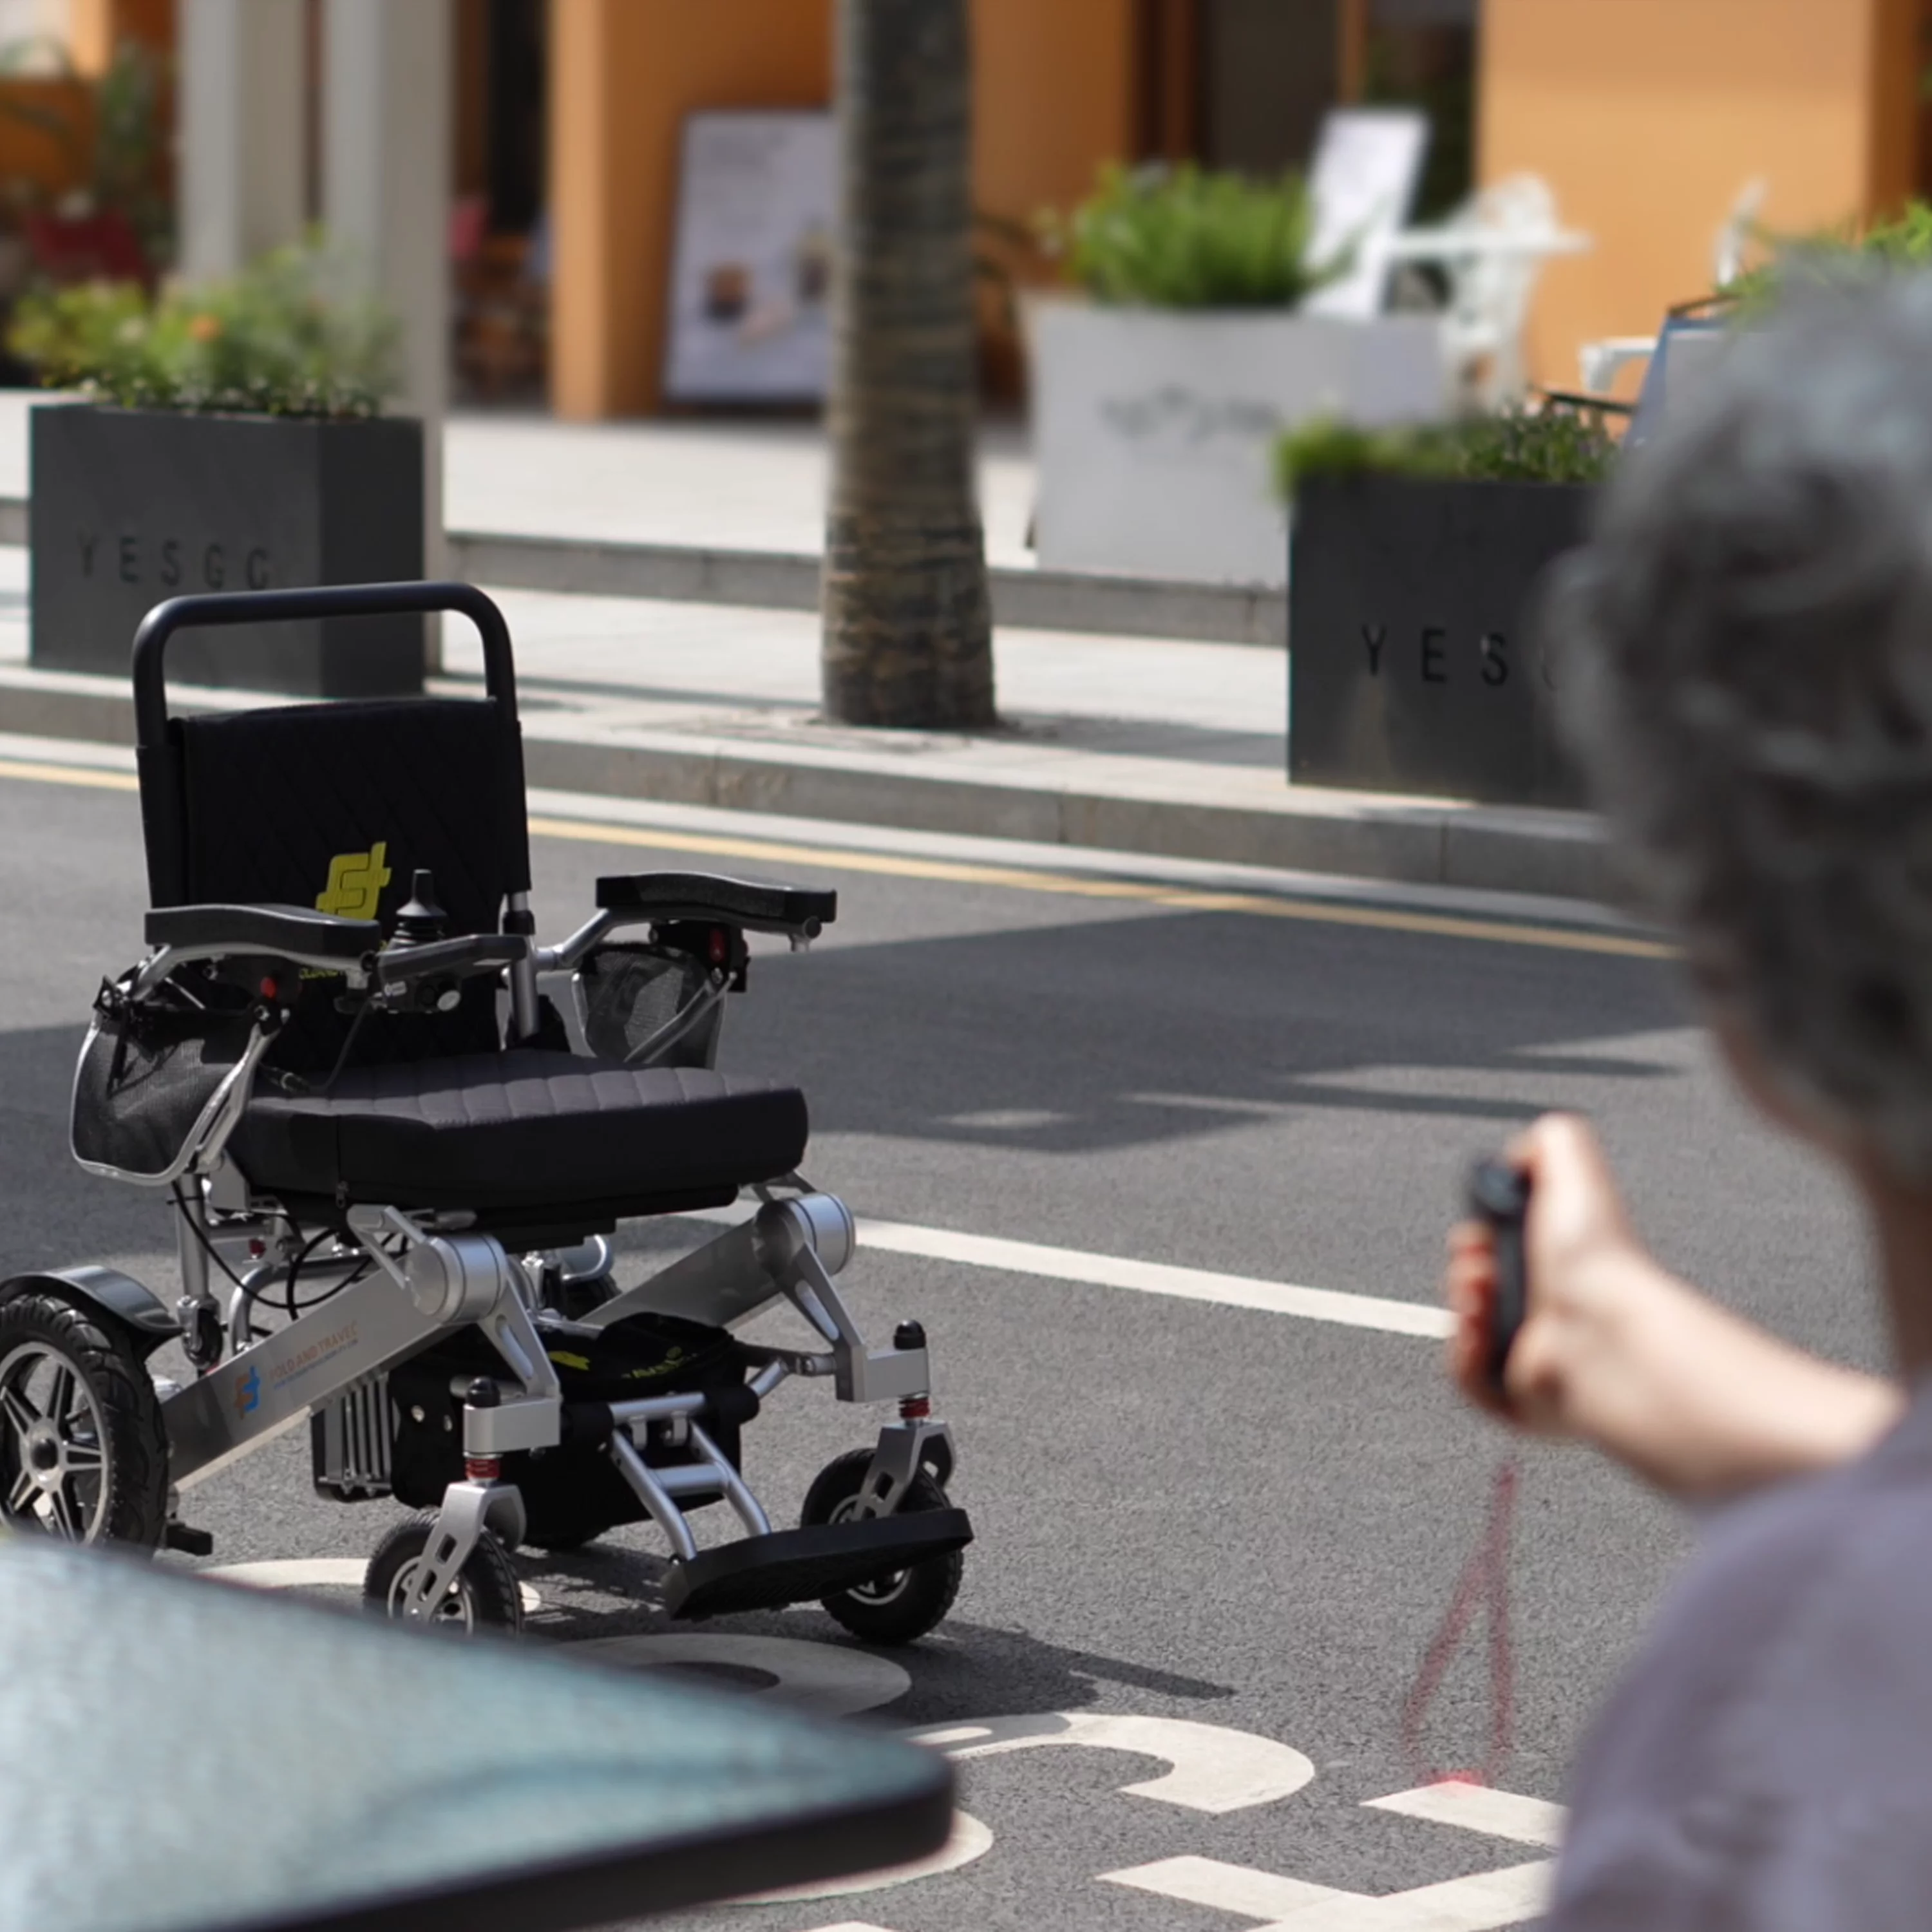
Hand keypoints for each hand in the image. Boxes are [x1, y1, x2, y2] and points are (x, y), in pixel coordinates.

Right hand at [1448, 1113, 1651, 1435]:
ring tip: (1480, 1296)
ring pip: (1465, 1338)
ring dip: (1459, 1311)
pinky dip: (1463, 1356)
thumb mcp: (1574, 1169)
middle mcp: (1550, 1314)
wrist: (1602, 1328)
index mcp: (1560, 1267)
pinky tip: (1479, 1335)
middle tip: (1476, 1266)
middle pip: (1475, 1294)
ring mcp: (1537, 1360)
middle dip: (1462, 1271)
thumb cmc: (1595, 1254)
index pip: (1499, 1256)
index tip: (1475, 1236)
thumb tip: (1516, 1160)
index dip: (1474, 1242)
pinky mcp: (1522, 1402)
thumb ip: (1548, 1142)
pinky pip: (1469, 1382)